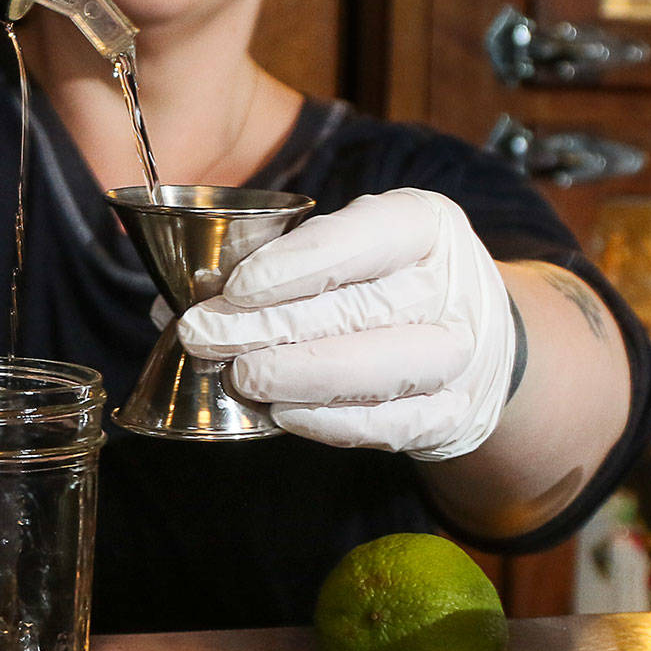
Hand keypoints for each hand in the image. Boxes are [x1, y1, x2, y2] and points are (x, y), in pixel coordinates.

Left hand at [174, 189, 516, 460]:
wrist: (474, 337)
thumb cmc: (384, 281)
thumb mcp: (351, 245)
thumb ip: (282, 263)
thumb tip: (176, 299)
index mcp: (426, 226)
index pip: (368, 237)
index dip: (300, 263)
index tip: (236, 288)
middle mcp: (454, 288)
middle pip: (362, 308)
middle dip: (272, 325)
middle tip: (203, 337)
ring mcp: (460, 356)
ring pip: (383, 368)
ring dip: (301, 375)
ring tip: (240, 377)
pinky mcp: (453, 414)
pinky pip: (393, 424)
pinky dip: (333, 421)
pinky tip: (284, 413)